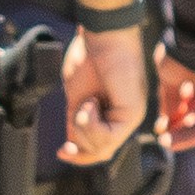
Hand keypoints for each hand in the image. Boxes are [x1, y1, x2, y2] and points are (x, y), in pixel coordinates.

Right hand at [55, 27, 148, 166]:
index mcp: (110, 115)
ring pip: (102, 148)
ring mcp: (131, 118)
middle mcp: (123, 119)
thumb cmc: (89, 59)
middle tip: (68, 139)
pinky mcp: (133, 114)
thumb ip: (77, 123)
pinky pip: (107, 138)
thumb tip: (71, 147)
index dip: (79, 155)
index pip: (99, 147)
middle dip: (80, 148)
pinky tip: (91, 104)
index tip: (61, 151)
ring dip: (83, 129)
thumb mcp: (76, 99)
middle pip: (100, 153)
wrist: (101, 38)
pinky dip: (91, 124)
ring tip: (85, 105)